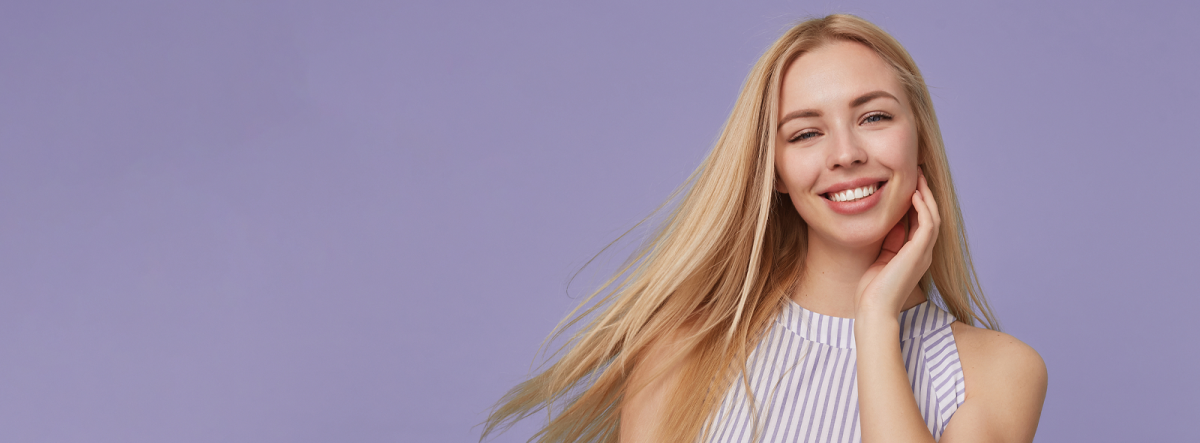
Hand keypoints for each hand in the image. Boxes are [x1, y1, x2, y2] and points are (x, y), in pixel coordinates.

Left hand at [855, 172, 940, 317]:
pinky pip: (928, 225)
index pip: (920, 222)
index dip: (916, 202)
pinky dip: (923, 208)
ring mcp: (923, 254)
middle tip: (918, 173)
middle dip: (925, 194)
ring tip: (918, 176)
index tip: (908, 184)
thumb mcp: (880, 258)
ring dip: (927, 196)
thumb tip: (891, 221)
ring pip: (933, 217)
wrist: (873, 309)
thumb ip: (888, 241)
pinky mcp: (919, 254)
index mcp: (914, 255)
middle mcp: (923, 253)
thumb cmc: (871, 289)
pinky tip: (914, 194)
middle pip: (930, 216)